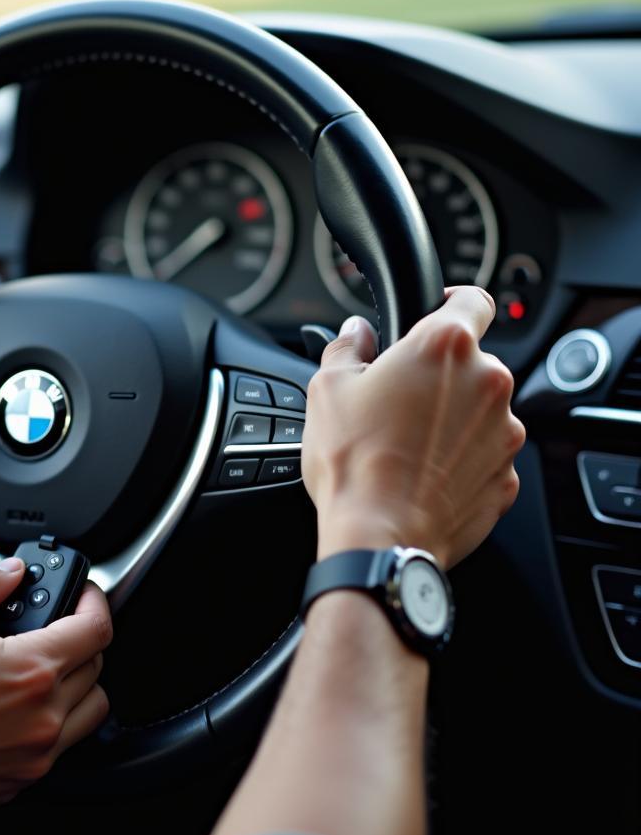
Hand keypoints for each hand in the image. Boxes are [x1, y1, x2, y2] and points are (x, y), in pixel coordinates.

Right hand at [0, 560, 111, 812]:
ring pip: (85, 710)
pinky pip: (56, 745)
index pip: (95, 629)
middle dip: (76, 636)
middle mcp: (40, 721)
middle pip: (94, 667)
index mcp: (28, 674)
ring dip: (71, 680)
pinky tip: (5, 702)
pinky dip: (46, 718)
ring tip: (29, 663)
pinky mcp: (13, 783)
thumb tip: (5, 573)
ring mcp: (30, 758)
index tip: (83, 590)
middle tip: (44, 622)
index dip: (92, 599)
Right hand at [302, 286, 525, 568]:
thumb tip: (355, 334)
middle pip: (472, 363)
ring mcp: (504, 432)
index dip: (454, 303)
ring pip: (479, 411)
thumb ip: (345, 348)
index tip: (437, 314)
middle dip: (439, 376)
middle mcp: (487, 382)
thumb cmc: (354, 461)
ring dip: (452, 420)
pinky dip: (460, 460)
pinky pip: (483, 456)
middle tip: (397, 400)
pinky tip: (422, 475)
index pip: (475, 299)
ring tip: (406, 446)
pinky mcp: (507, 476)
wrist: (379, 535)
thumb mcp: (327, 389)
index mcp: (446, 347)